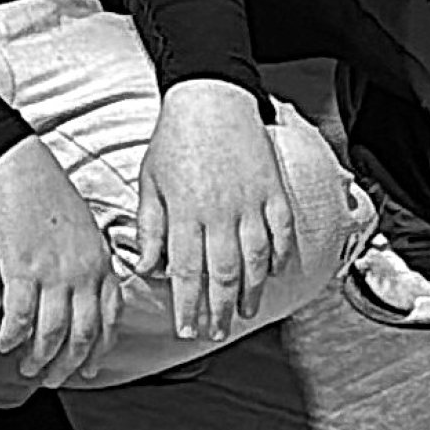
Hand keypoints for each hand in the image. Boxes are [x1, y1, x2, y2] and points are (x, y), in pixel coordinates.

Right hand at [0, 138, 122, 384]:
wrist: (16, 161)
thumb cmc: (45, 190)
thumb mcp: (82, 227)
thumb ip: (87, 261)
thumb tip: (80, 293)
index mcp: (100, 261)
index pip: (110, 318)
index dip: (98, 350)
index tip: (86, 369)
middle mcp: (83, 271)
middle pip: (84, 334)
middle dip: (69, 364)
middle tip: (53, 378)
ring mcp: (54, 270)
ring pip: (54, 333)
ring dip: (40, 358)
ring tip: (27, 368)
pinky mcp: (22, 266)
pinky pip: (21, 316)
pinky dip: (13, 337)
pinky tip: (3, 343)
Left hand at [137, 80, 298, 341]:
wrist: (210, 96)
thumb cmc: (175, 140)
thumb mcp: (150, 182)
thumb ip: (150, 228)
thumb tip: (148, 269)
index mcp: (185, 212)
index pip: (186, 271)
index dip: (187, 306)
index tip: (187, 330)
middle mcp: (219, 212)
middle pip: (222, 273)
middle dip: (219, 310)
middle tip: (215, 333)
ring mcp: (250, 201)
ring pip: (255, 259)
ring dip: (250, 292)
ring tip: (243, 314)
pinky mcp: (273, 189)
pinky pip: (282, 231)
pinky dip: (280, 257)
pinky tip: (273, 274)